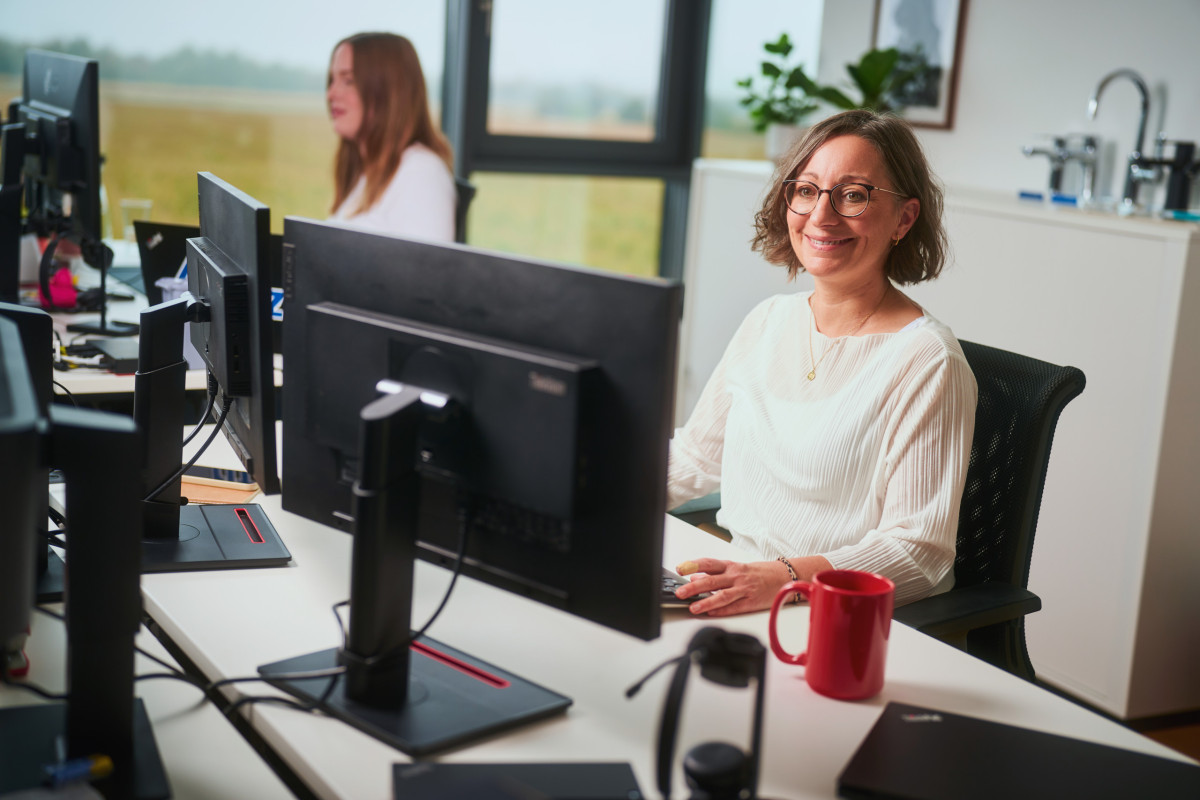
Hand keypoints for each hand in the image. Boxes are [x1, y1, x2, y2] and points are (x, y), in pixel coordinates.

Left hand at [673, 558, 789, 616]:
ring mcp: (744, 589)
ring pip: (722, 596)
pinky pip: (734, 607)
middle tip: (680, 593)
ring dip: (706, 602)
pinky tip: (711, 613)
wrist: (785, 576)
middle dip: (694, 587)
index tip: (680, 569)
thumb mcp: (736, 568)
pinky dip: (721, 610)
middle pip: (712, 581)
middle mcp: (736, 576)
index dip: (693, 565)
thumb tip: (695, 576)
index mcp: (731, 566)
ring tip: (693, 607)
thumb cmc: (759, 573)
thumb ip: (715, 573)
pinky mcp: (751, 602)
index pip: (708, 563)